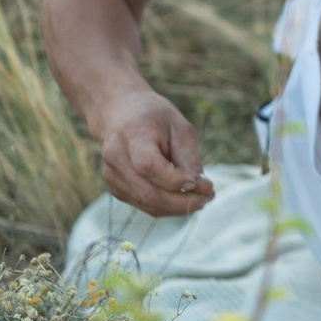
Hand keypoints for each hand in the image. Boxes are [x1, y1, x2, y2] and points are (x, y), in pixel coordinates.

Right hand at [96, 87, 214, 215]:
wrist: (120, 113)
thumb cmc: (154, 117)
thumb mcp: (179, 127)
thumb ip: (188, 157)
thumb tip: (202, 187)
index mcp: (132, 135)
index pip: (148, 166)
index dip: (174, 180)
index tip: (200, 183)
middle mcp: (116, 158)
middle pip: (149, 192)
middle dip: (183, 201)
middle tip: (208, 196)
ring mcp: (112, 176)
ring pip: (148, 203)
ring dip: (178, 207)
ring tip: (202, 198)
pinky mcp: (115, 188)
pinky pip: (144, 204)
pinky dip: (167, 206)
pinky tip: (184, 198)